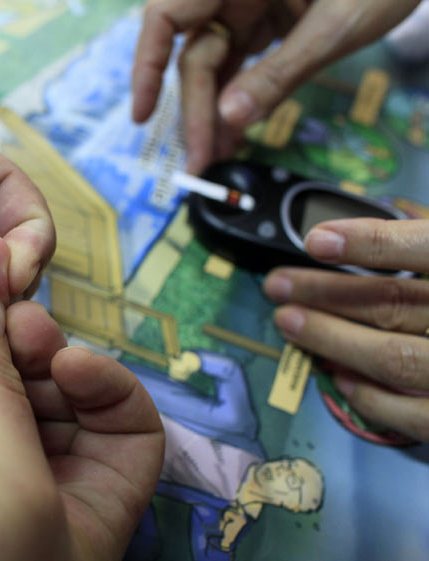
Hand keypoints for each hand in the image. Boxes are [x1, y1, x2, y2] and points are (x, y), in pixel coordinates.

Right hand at [132, 0, 420, 172]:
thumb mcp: (336, 25)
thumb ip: (280, 71)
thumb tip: (230, 119)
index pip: (167, 17)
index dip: (146, 66)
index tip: (143, 116)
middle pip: (195, 53)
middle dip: (197, 111)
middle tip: (202, 162)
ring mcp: (249, 2)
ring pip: (214, 64)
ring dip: (214, 113)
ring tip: (216, 159)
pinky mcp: (267, 18)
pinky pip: (240, 63)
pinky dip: (238, 98)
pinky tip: (234, 132)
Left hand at [264, 218, 428, 441]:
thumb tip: (382, 220)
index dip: (370, 242)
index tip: (315, 241)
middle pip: (394, 303)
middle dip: (325, 293)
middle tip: (278, 285)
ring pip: (394, 357)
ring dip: (331, 339)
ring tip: (289, 321)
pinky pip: (414, 415)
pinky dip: (368, 395)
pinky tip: (336, 374)